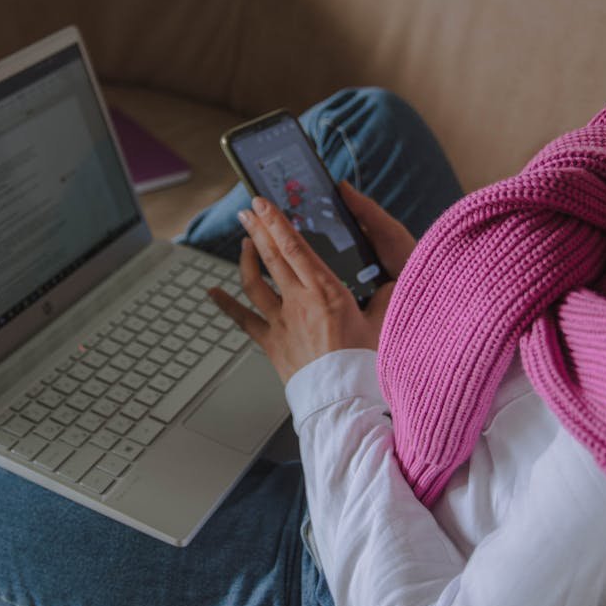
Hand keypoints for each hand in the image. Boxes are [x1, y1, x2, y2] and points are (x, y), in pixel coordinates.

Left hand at [208, 193, 411, 384]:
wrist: (343, 401)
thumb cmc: (364, 365)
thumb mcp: (383, 323)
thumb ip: (383, 297)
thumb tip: (392, 282)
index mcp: (326, 291)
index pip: (295, 247)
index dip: (277, 222)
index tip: (264, 204)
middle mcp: (298, 301)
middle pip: (272, 257)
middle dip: (258, 229)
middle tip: (247, 210)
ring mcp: (281, 322)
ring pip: (254, 282)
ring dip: (246, 258)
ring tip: (244, 241)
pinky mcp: (271, 343)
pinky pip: (244, 320)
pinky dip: (226, 304)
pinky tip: (213, 292)